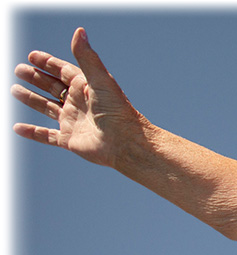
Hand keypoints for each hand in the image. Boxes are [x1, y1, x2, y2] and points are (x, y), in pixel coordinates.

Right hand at [11, 27, 145, 167]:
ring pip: (47, 108)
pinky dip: (32, 132)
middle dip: (36, 78)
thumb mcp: (100, 80)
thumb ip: (87, 57)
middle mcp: (79, 103)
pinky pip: (46, 136)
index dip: (48, 63)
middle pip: (54, 87)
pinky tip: (17, 128)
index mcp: (87, 87)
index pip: (64, 71)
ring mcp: (73, 121)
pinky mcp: (69, 139)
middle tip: (19, 69)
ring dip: (32, 99)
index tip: (32, 55)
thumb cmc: (117, 110)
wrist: (125, 142)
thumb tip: (79, 31)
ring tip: (14, 89)